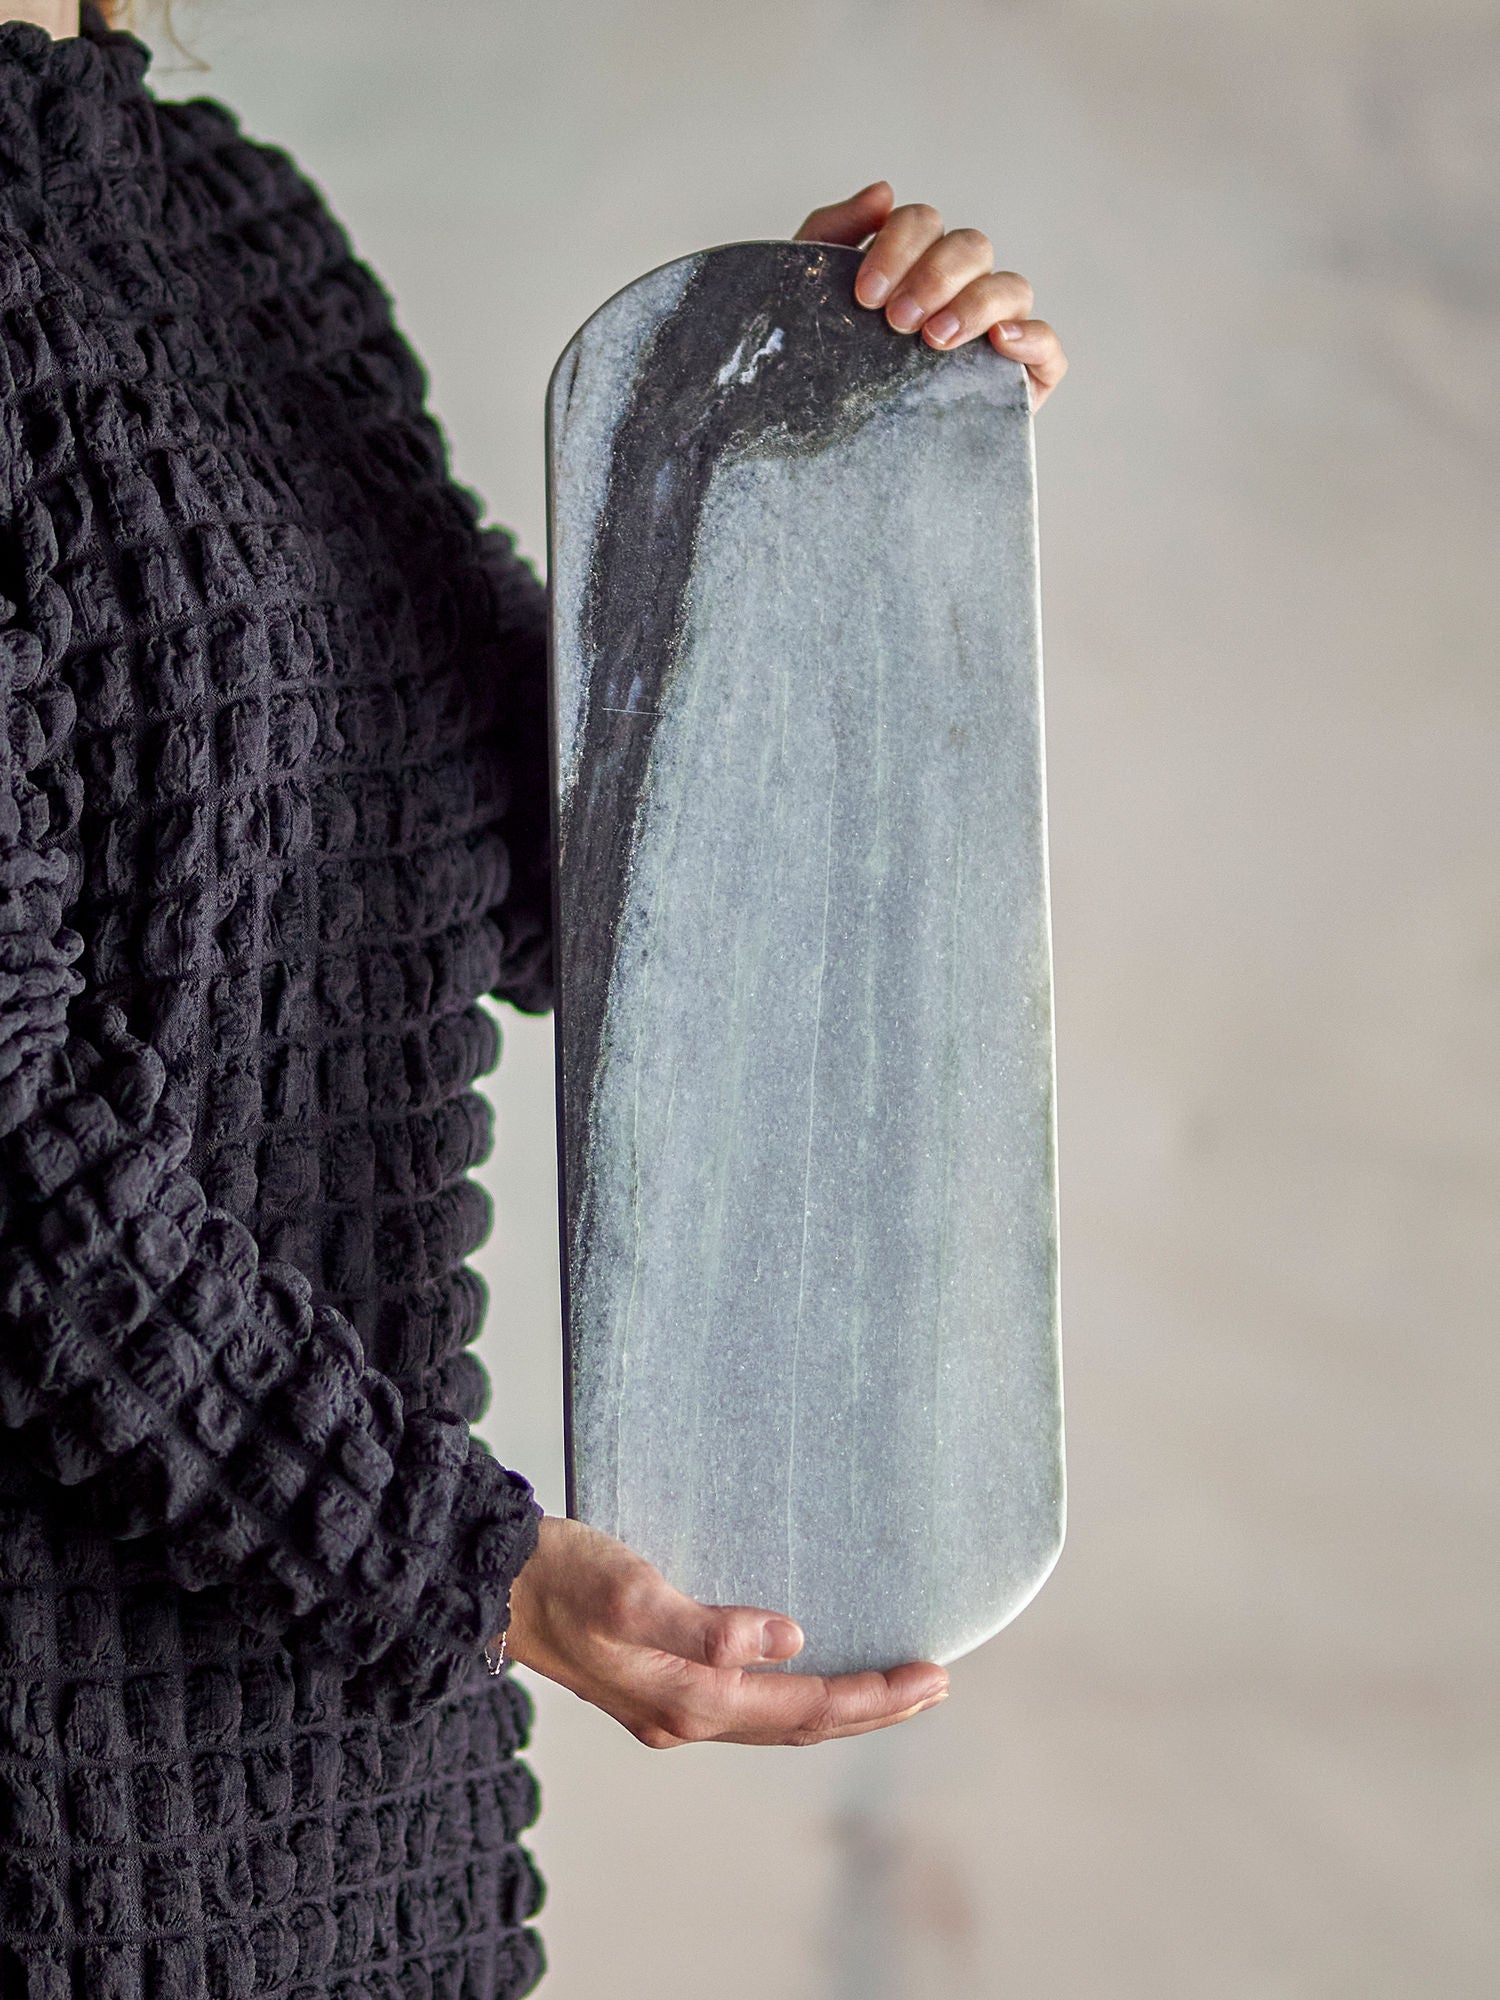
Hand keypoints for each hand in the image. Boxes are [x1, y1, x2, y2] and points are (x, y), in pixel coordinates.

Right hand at [503, 1516, 949, 1747]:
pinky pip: (746, 1705)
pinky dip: (793, 1694)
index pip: (805, 1707)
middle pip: (800, 1726)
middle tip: (937, 1682)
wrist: (487, 1585)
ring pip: (775, 1720)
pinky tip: (802, 1671)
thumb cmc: (558, 1576)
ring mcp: (666, 1708)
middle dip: (872, 1708)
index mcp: (687, 1699)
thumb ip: (706, 1622)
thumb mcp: (630, 1590)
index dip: (875, 1697)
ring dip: (839, 1706)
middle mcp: (683, 1717)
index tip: (934, 1674)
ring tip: (891, 1686)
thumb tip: (786, 1637)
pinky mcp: (652, 1684)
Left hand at [793, 180, 1067, 408]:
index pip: (925, 225)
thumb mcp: (810, 293)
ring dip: (975, 304)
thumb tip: (883, 191)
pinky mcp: (1020, 380)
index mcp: (915, 261)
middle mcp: (961, 288)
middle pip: (972, 247)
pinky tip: (999, 342)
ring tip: (934, 340)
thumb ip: (834, 230)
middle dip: (935, 277)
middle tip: (896, 321)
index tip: (865, 296)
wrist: (817, 441)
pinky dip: (1032, 338)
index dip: (899, 247)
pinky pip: (1048, 349)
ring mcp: (995, 331)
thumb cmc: (821, 363)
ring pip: (1011, 289)